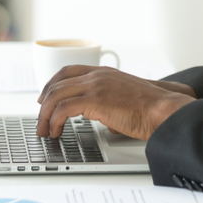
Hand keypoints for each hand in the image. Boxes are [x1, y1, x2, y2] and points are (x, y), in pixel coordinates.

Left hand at [36, 65, 196, 140]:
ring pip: (55, 96)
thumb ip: (113, 107)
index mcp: (104, 73)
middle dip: (43, 103)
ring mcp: (95, 85)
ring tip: (45, 131)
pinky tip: (57, 131)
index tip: (44, 98)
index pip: (68, 71)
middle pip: (57, 83)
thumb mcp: (126, 101)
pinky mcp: (95, 100)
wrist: (162, 109)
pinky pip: (63, 109)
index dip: (52, 84)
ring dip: (45, 116)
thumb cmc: (150, 109)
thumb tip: (109, 123)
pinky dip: (54, 121)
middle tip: (41, 120)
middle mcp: (97, 75)